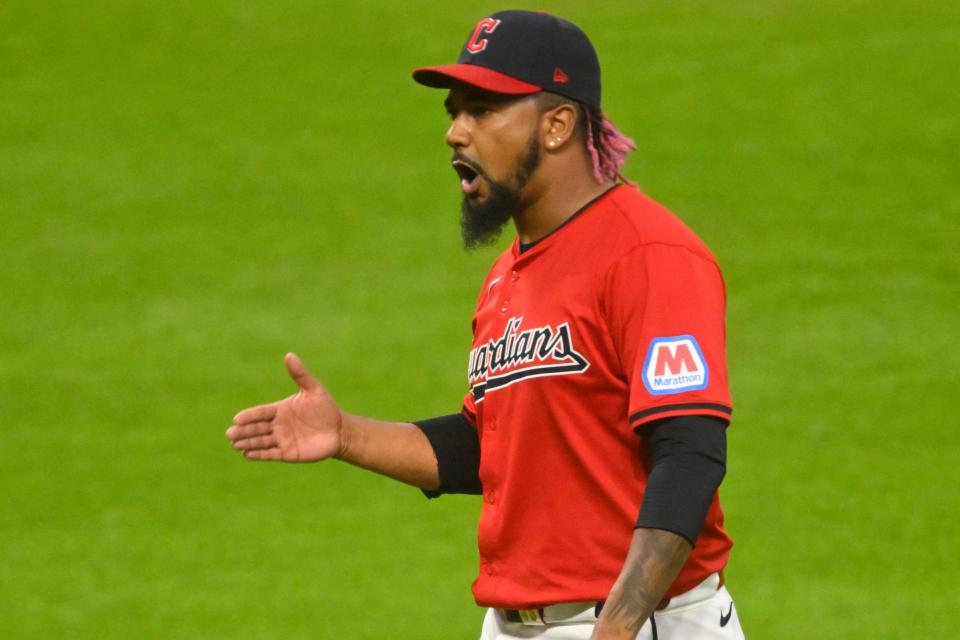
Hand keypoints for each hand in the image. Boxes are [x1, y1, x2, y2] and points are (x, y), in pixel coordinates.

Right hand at [226, 353, 342, 462]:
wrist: (339, 430)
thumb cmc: (326, 408)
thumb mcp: (314, 389)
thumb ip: (300, 374)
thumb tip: (289, 355)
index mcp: (280, 409)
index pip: (261, 412)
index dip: (249, 416)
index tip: (237, 419)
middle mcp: (278, 425)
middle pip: (257, 428)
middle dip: (243, 431)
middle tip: (230, 434)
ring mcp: (282, 439)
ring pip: (261, 441)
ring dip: (247, 443)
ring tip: (234, 444)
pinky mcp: (288, 453)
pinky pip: (270, 454)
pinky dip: (259, 454)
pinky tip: (247, 454)